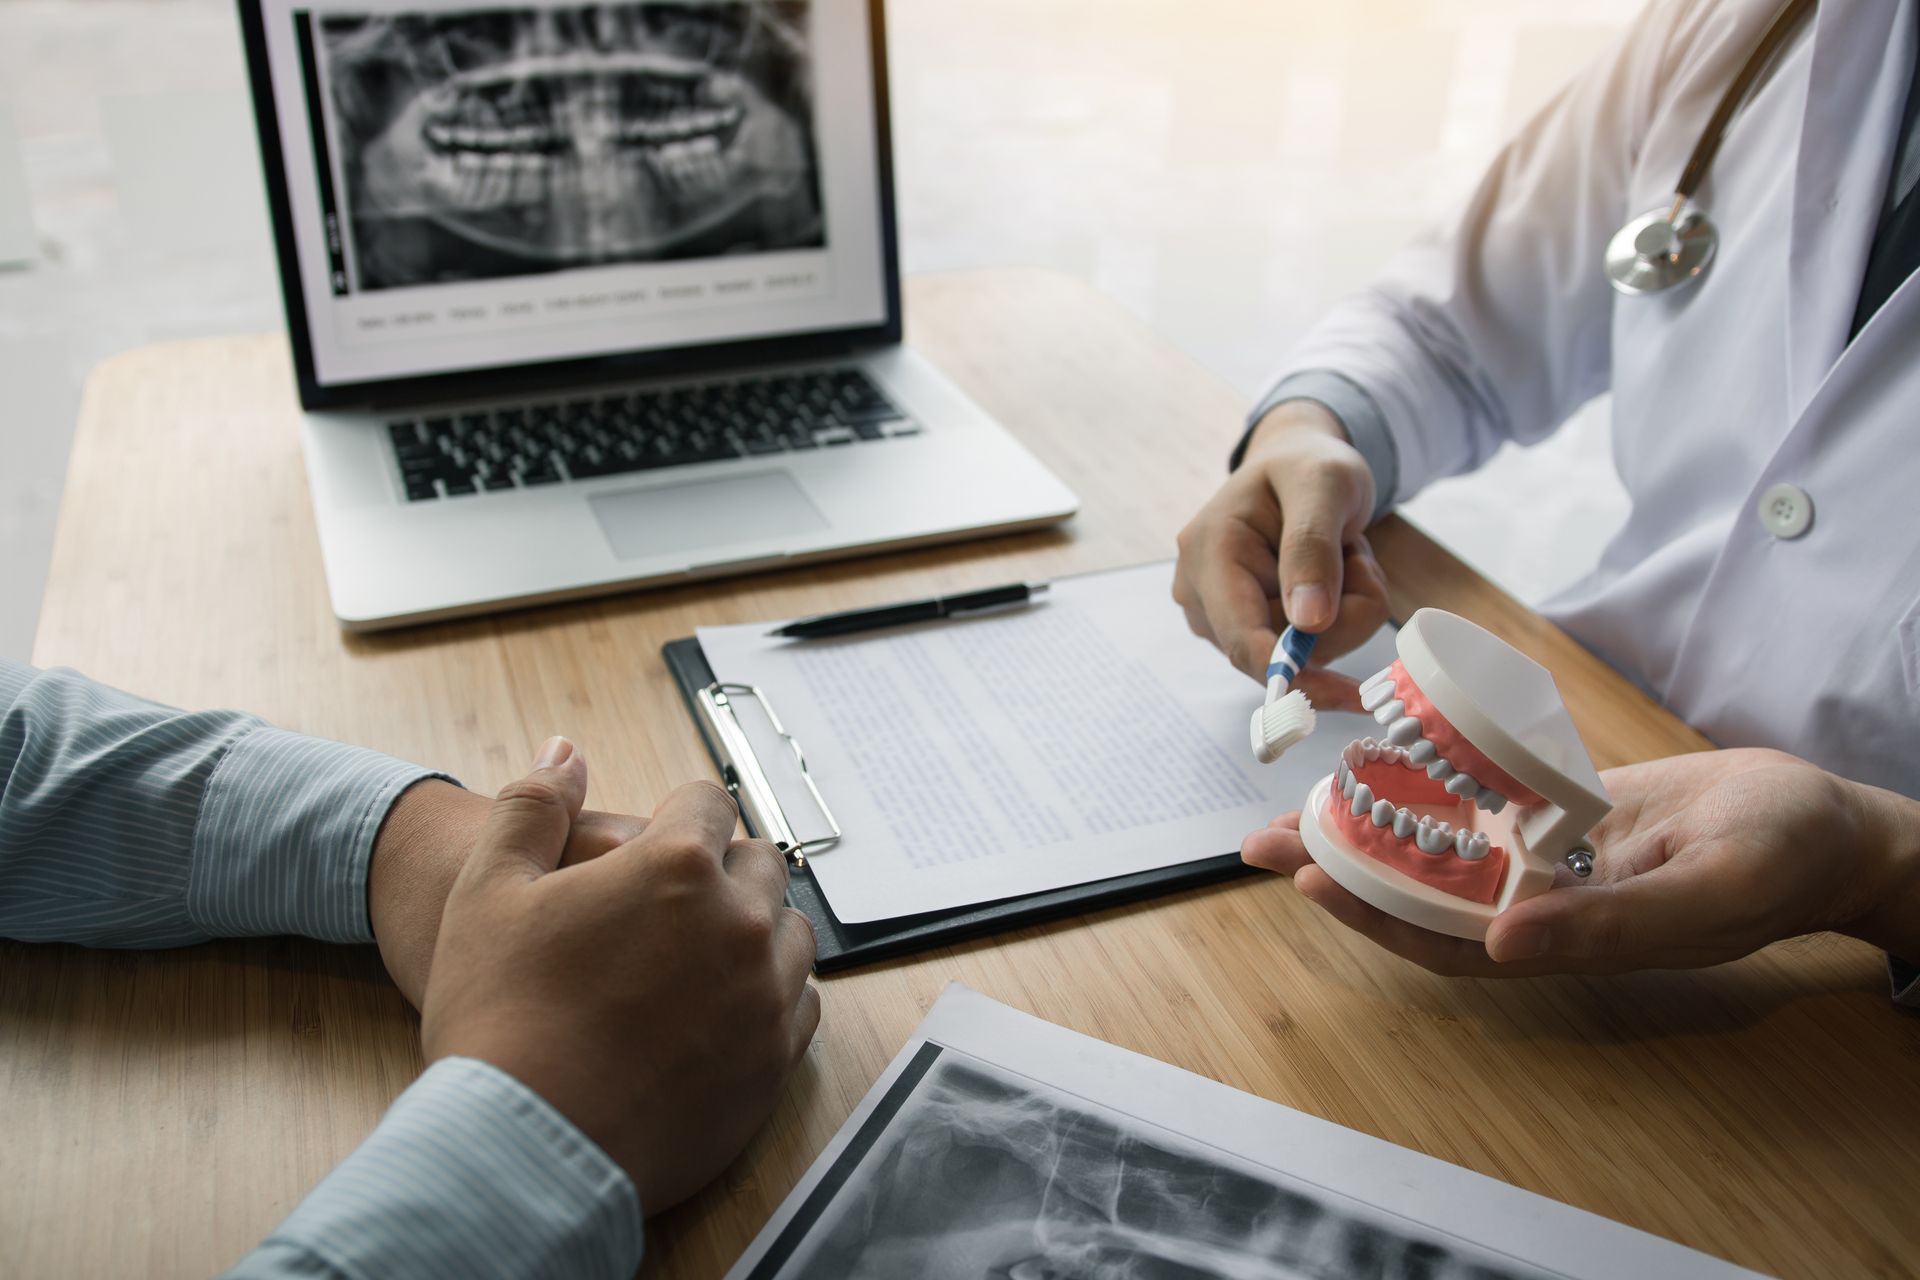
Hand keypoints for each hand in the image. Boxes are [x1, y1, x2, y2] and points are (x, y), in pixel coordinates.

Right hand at [420, 739, 819, 1213]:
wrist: (521, 1147)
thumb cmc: (496, 1015)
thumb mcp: (488, 890)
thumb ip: (532, 805)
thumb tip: (566, 750)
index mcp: (677, 863)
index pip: (708, 804)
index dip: (678, 819)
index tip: (656, 847)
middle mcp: (739, 919)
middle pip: (758, 865)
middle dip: (721, 872)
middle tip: (670, 907)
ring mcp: (765, 993)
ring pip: (788, 932)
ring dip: (753, 931)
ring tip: (696, 959)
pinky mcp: (775, 1060)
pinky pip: (799, 1004)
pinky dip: (769, 997)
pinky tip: (719, 1011)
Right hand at [1173, 400, 1389, 694]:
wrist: (1296, 466)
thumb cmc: (1309, 466)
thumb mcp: (1325, 486)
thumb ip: (1313, 548)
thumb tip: (1308, 623)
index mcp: (1210, 551)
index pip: (1244, 639)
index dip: (1295, 675)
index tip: (1349, 695)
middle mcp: (1201, 591)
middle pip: (1281, 652)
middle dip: (1339, 619)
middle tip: (1358, 560)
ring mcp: (1218, 614)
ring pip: (1300, 655)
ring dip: (1342, 615)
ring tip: (1340, 558)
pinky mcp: (1241, 627)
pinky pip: (1303, 650)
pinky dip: (1333, 620)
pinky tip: (1327, 580)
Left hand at [1242, 748, 1919, 975]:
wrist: (1824, 822)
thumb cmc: (1778, 862)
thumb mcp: (1700, 894)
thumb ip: (1606, 924)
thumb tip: (1502, 940)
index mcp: (1563, 938)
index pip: (1442, 940)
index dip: (1371, 917)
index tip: (1307, 880)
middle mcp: (1540, 903)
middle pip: (1419, 895)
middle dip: (1341, 870)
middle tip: (1261, 839)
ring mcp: (1549, 859)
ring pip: (1439, 848)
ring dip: (1370, 827)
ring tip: (1298, 802)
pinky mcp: (1563, 813)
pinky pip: (1480, 804)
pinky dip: (1431, 788)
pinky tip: (1381, 764)